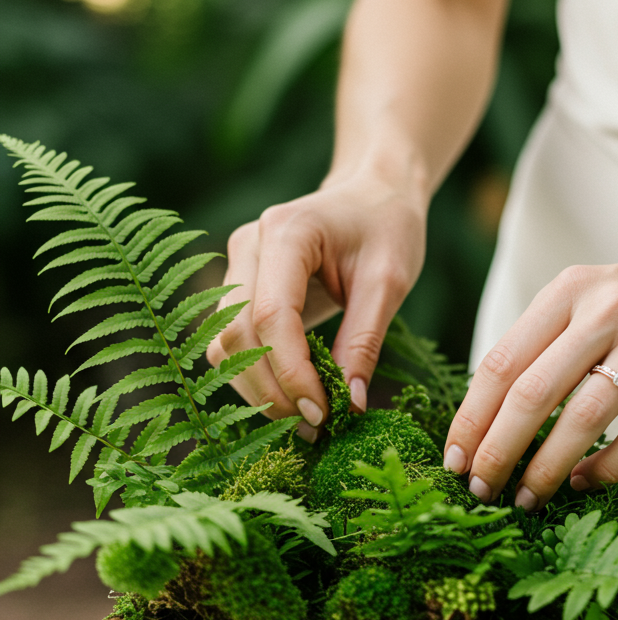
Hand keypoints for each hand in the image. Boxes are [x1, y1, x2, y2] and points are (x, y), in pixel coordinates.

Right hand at [206, 169, 426, 435]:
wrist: (372, 195)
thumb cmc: (386, 228)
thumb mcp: (389, 282)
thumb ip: (365, 341)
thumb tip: (350, 405)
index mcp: (286, 232)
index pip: (271, 314)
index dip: (292, 372)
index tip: (324, 412)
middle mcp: (248, 245)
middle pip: (238, 333)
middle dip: (273, 388)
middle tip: (318, 424)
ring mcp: (236, 266)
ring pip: (224, 344)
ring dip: (259, 388)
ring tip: (307, 418)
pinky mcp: (238, 288)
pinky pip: (231, 343)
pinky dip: (255, 376)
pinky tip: (291, 397)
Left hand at [443, 235, 617, 507]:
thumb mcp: (594, 300)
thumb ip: (548, 343)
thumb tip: (489, 415)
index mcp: (570, 290)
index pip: (501, 362)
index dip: (471, 418)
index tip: (453, 460)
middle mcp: (607, 308)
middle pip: (532, 393)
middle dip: (498, 452)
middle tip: (481, 491)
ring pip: (583, 418)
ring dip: (548, 468)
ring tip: (528, 499)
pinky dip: (608, 467)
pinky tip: (586, 484)